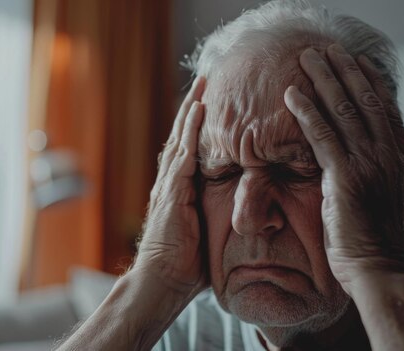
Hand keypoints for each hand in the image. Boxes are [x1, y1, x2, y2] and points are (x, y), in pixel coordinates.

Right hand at [132, 76, 207, 296]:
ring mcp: (169, 186)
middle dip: (193, 108)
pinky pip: (183, 155)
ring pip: (181, 139)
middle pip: (182, 137)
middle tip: (204, 81)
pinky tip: (198, 110)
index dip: (197, 127)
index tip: (209, 104)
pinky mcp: (172, 193)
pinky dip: (189, 131)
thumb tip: (241, 210)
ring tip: (201, 85)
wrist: (162, 284)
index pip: (189, 150)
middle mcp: (170, 182)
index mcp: (179, 190)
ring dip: (191, 111)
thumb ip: (216, 214)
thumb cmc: (185, 266)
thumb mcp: (206, 233)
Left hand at [284, 44, 403, 294]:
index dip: (371, 82)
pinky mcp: (344, 177)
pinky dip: (306, 111)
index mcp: (399, 157)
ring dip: (323, 80)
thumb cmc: (382, 238)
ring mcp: (367, 163)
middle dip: (344, 71)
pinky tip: (292, 94)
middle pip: (364, 100)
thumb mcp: (401, 198)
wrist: (379, 269)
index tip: (358, 62)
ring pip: (342, 110)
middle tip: (327, 50)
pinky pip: (321, 134)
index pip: (385, 109)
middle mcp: (387, 153)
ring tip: (306, 59)